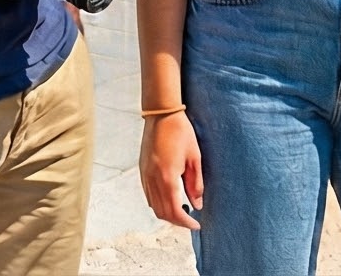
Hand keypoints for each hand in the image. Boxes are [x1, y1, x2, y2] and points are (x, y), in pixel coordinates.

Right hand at [140, 111, 204, 230]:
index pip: (175, 210)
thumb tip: (198, 204)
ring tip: (182, 211)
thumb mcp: (194, 158)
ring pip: (153, 206)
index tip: (196, 225)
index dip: (186, 222)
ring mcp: (145, 176)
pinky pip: (148, 195)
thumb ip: (196, 183)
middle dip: (177, 221)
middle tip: (191, 220)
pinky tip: (170, 198)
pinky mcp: (142, 171)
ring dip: (167, 213)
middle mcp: (153, 180)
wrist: (161, 115)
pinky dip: (159, 203)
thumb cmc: (181, 133)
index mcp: (167, 177)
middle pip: (162, 212)